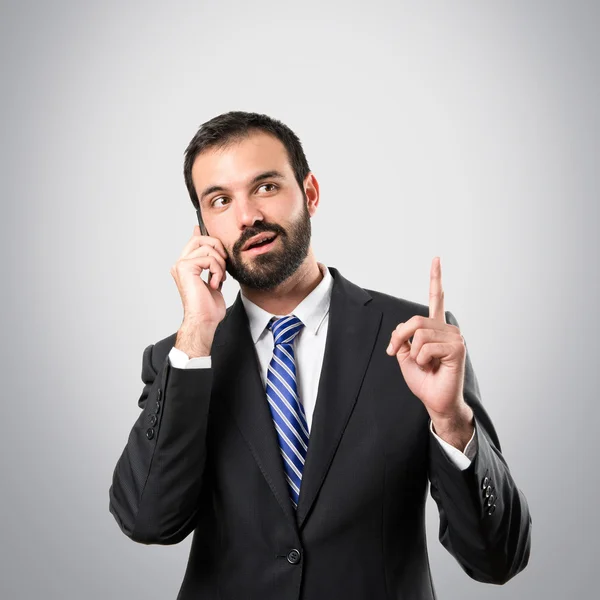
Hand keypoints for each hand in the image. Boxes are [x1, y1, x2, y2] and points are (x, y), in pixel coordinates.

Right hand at [170, 226, 227, 355]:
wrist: (204, 320)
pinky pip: (208, 259)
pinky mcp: (185, 268)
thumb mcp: (214, 281)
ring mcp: (181, 266)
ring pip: (207, 248)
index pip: (193, 242)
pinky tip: (215, 283)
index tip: (200, 227)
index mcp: (186, 267)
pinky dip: (217, 270)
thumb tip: (214, 255)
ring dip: (220, 264)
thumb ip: (212, 266)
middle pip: (200, 239)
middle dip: (217, 247)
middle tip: (224, 264)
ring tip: (219, 279)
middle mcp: (180, 264)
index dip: (200, 234)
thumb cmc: (209, 307)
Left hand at [386, 257, 471, 427]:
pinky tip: (434, 367)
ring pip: (419, 334)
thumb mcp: (406, 355)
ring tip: (426, 365)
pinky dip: (423, 360)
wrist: (436, 401)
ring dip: (415, 354)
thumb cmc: (424, 380)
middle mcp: (447, 329)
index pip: (437, 299)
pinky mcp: (457, 348)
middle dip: (399, 338)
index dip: (436, 279)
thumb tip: (403, 330)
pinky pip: (427, 347)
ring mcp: (454, 337)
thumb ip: (403, 338)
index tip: (436, 259)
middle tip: (395, 352)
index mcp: (435, 328)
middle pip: (414, 321)